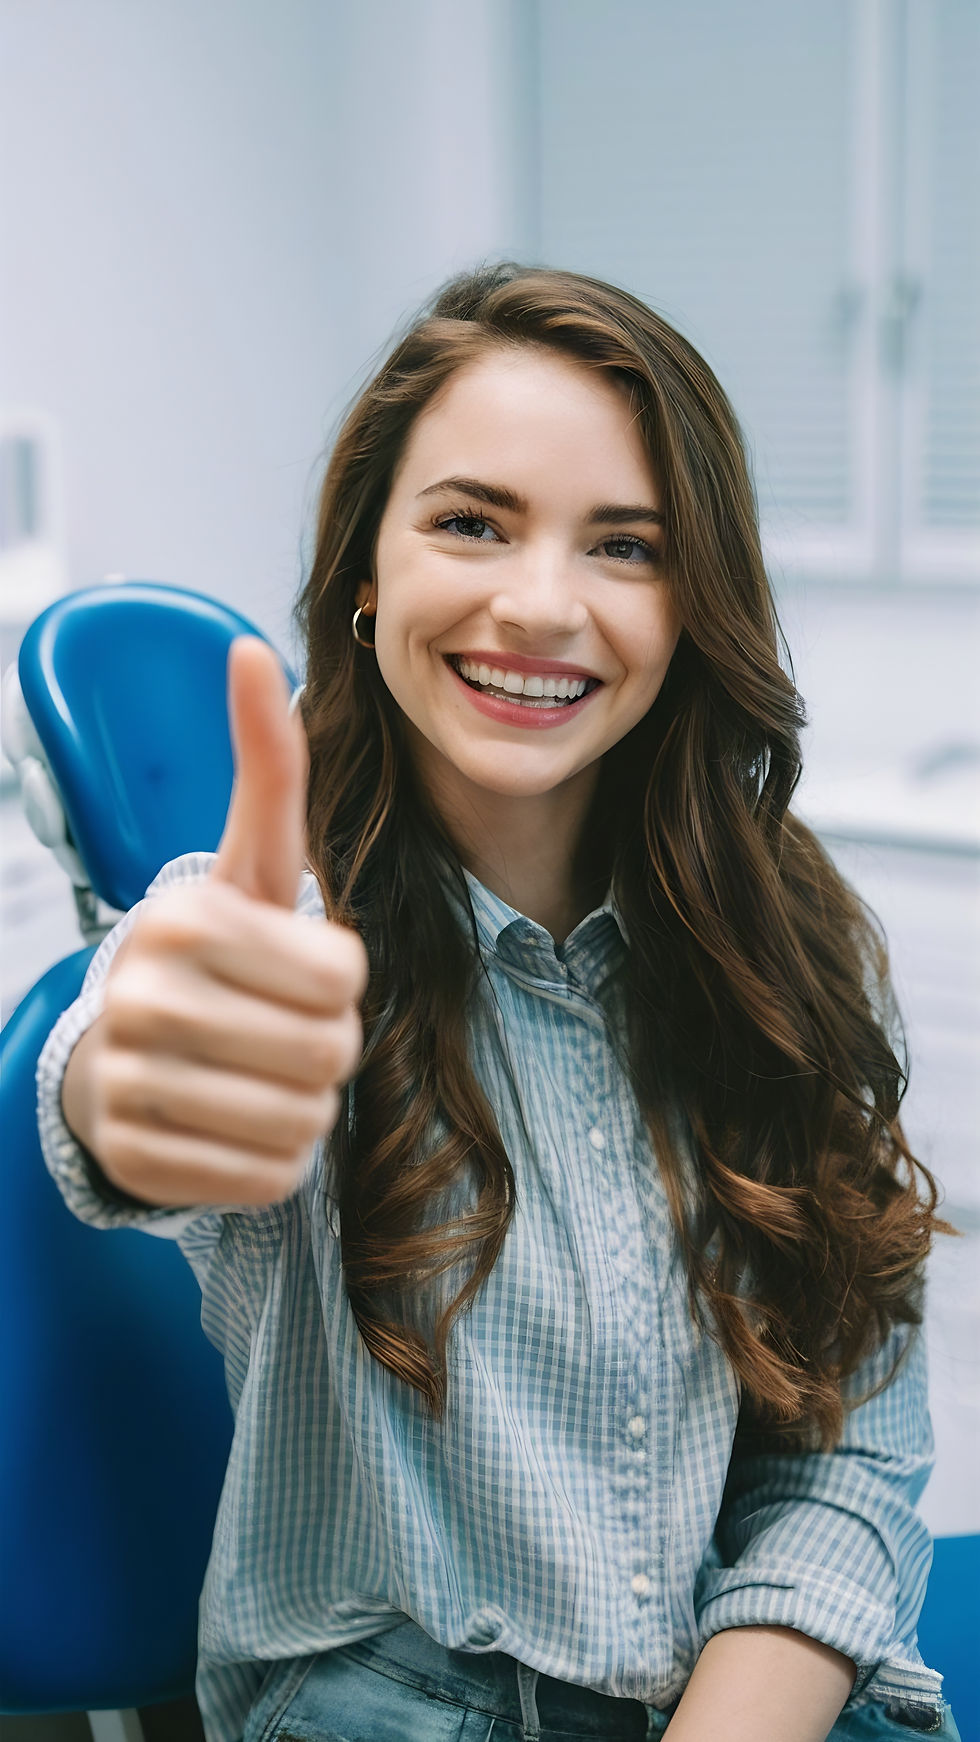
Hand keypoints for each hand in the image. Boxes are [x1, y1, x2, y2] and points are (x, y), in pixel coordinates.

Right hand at [61, 637, 366, 1206]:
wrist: (125, 1049)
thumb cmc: (212, 952)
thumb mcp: (248, 858)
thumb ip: (267, 765)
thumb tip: (252, 647)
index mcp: (183, 917)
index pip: (344, 975)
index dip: (339, 979)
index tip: (292, 969)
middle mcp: (145, 998)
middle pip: (330, 1050)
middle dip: (327, 1046)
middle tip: (278, 1029)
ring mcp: (133, 1084)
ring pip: (303, 1119)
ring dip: (304, 1103)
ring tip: (258, 1071)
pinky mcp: (139, 1159)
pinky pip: (268, 1178)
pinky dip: (274, 1159)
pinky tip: (235, 1122)